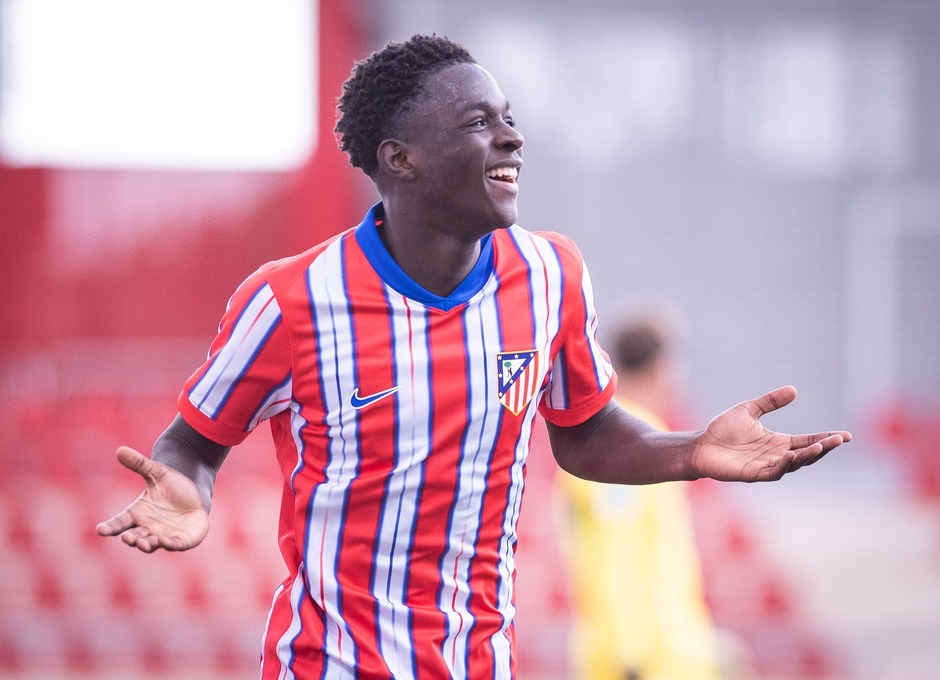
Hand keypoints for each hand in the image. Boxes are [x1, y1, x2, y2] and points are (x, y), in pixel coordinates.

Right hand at [95, 446, 209, 552]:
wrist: (195, 495)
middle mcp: (147, 528)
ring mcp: (163, 536)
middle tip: (127, 538)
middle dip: (130, 539)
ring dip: (147, 544)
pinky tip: (166, 542)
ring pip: (152, 543)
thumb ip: (139, 464)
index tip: (100, 530)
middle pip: (134, 536)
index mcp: (137, 513)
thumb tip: (120, 449)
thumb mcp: (156, 472)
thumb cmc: (172, 485)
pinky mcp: (181, 540)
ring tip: (143, 543)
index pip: (120, 522)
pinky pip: (174, 544)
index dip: (110, 527)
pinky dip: (169, 545)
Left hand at [692, 386, 851, 481]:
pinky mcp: (753, 474)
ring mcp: (766, 466)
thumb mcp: (749, 410)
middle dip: (824, 448)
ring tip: (820, 446)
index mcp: (778, 442)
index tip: (846, 435)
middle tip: (839, 439)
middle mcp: (776, 455)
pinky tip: (791, 456)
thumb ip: (770, 402)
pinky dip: (784, 465)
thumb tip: (794, 390)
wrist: (700, 445)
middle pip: (807, 454)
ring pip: (794, 464)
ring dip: (807, 456)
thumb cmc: (722, 430)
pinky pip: (773, 472)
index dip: (826, 438)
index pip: (808, 441)